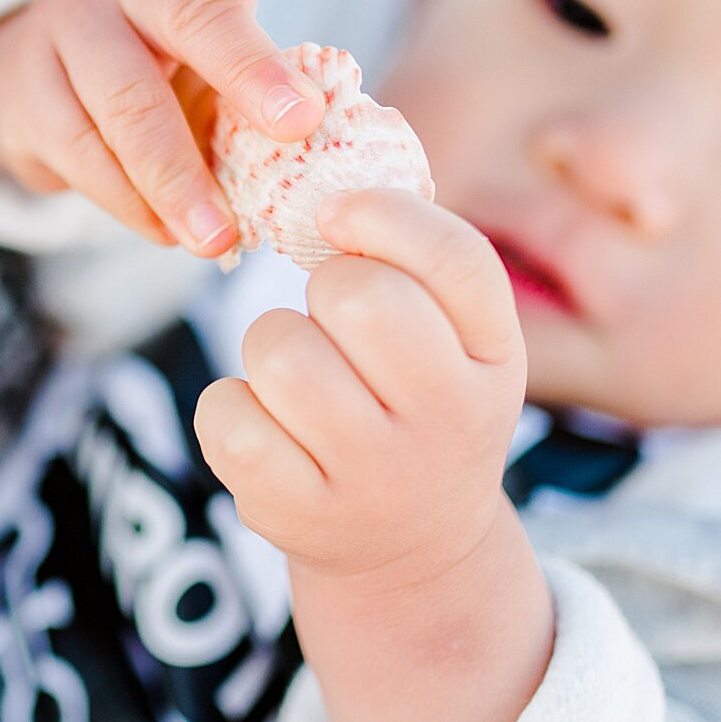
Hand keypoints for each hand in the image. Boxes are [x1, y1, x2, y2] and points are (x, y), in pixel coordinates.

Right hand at [0, 0, 334, 254]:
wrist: (34, 75)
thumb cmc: (157, 59)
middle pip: (190, 15)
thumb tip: (314, 155)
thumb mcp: (209, 48)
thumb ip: (259, 80)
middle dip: (248, 71)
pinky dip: (129, 201)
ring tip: (219, 236)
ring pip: (128, 102)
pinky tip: (165, 232)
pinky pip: (81, 150)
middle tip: (297, 124)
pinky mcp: (25, 87)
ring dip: (177, 177)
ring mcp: (67, 23)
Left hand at [194, 188, 524, 580]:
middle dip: (321, 290)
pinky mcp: (300, 514)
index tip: (336, 213)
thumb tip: (330, 170)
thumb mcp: (454, 342)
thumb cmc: (416, 404)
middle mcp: (448, 419)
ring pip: (280, 353)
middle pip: (357, 297)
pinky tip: (263, 424)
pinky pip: (226, 417)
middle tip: (328, 321)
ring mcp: (375, 475)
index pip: (456, 259)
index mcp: (494, 357)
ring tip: (296, 377)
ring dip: (269, 346)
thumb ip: (415, 261)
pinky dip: (227, 407)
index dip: (385, 215)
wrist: (411, 551)